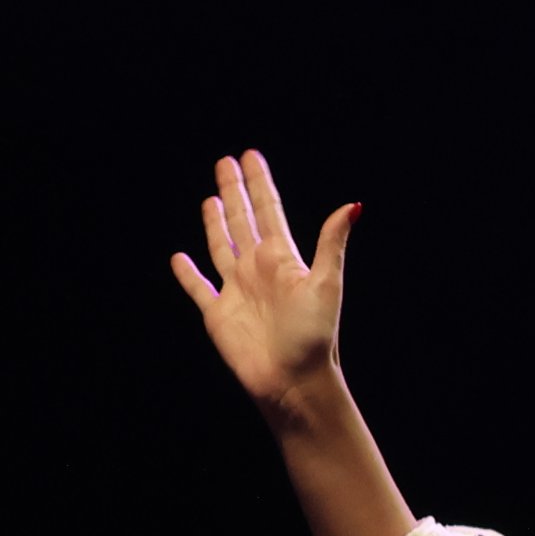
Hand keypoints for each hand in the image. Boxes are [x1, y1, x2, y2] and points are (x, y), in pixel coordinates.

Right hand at [170, 149, 356, 412]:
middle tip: (225, 161)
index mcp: (282, 258)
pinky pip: (198, 288)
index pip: (268, 211)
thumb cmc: (313, 335)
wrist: (293, 379)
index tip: (250, 156)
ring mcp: (237, 290)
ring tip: (210, 199)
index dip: (259, 184)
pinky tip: (180, 258)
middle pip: (242, 220)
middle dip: (234, 192)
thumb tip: (354, 205)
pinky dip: (188, 273)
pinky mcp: (217, 314)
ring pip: (220, 246)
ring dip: (214, 222)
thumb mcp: (326, 283)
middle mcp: (258, 269)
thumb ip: (332, 243)